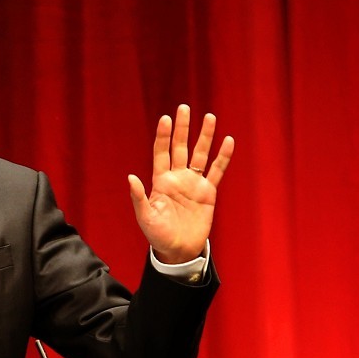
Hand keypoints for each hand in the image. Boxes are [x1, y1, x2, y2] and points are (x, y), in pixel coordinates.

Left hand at [128, 104, 233, 263]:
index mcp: (160, 181)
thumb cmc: (158, 234)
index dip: (163, 136)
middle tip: (183, 108)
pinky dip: (223, 157)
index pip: (161, 152)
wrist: (178, 249)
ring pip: (200, 154)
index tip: (165, 119)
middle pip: (180, 147)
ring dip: (204, 136)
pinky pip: (217, 171)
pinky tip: (228, 141)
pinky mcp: (208, 192)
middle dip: (182, 128)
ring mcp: (193, 183)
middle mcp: (177, 177)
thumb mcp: (145, 217)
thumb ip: (139, 197)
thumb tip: (130, 177)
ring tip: (209, 117)